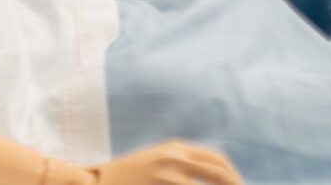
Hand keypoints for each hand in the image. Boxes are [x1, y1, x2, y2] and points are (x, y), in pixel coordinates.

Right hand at [89, 141, 241, 184]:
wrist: (96, 182)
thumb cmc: (128, 177)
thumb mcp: (156, 162)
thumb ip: (181, 165)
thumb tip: (213, 176)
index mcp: (176, 149)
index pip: (218, 161)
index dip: (234, 177)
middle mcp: (175, 157)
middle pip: (220, 174)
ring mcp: (168, 174)